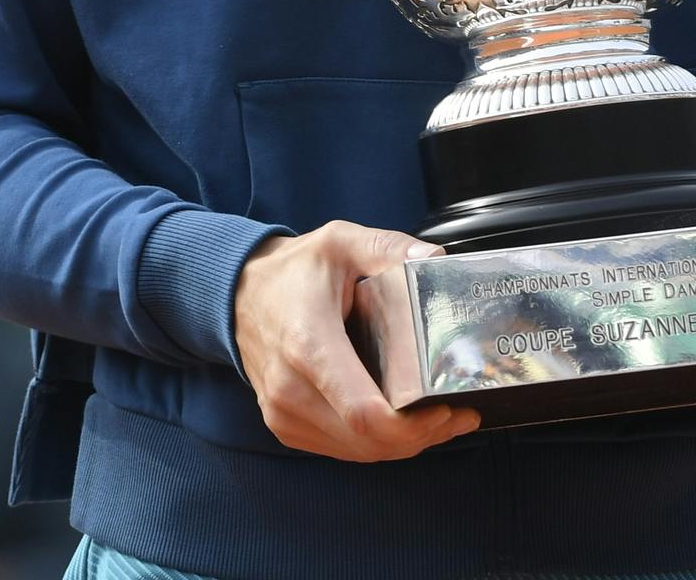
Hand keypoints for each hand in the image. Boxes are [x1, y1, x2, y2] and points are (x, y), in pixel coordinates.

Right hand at [234, 223, 481, 462]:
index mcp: (309, 344)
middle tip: (457, 415)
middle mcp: (291, 388)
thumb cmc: (292, 272)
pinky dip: (376, 445)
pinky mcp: (285, 426)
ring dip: (403, 445)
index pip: (364, 413)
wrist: (238, 293)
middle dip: (421, 436)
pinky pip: (341, 450)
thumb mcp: (340, 243)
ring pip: (358, 452)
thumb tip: (434, 260)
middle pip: (368, 441)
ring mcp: (284, 413)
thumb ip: (387, 248)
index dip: (413, 426)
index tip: (447, 409)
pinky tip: (400, 425)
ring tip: (438, 421)